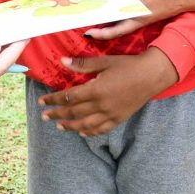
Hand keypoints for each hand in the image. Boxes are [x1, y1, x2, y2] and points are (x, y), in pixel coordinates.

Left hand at [37, 48, 177, 135]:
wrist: (152, 75)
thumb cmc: (128, 65)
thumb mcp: (104, 61)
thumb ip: (83, 64)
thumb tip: (62, 61)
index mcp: (96, 90)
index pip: (69, 98)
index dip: (53, 100)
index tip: (42, 101)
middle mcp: (101, 105)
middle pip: (74, 112)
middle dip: (57, 114)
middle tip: (44, 116)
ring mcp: (111, 114)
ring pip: (85, 124)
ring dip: (70, 125)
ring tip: (58, 126)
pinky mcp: (119, 118)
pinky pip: (101, 129)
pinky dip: (89, 132)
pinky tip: (81, 132)